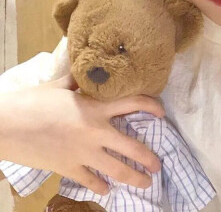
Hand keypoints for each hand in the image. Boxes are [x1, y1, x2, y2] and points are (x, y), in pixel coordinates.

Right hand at [0, 74, 164, 194]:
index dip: (152, 105)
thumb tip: (88, 73)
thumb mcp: (59, 85)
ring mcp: (84, 154)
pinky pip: (91, 181)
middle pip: (132, 147)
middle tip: (158, 165)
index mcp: (96, 107)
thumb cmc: (33, 101)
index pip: (133, 102)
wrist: (6, 125)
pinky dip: (101, 187)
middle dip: (149, 158)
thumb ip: (79, 81)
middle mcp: (96, 132)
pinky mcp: (69, 169)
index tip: (162, 112)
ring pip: (117, 170)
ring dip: (134, 178)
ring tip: (145, 183)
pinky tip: (106, 190)